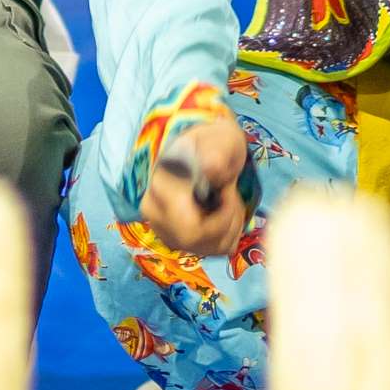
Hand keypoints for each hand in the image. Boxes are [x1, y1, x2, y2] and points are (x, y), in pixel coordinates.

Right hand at [139, 112, 251, 258]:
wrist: (203, 151)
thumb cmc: (212, 143)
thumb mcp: (220, 140)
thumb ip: (216, 152)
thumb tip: (212, 168)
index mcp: (159, 189)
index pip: (190, 227)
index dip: (221, 215)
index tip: (228, 189)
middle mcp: (156, 216)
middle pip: (198, 241)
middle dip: (227, 221)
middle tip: (232, 196)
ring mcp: (167, 231)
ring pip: (212, 248)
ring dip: (233, 224)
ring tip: (229, 198)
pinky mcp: (182, 241)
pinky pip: (216, 250)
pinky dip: (230, 232)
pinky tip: (224, 211)